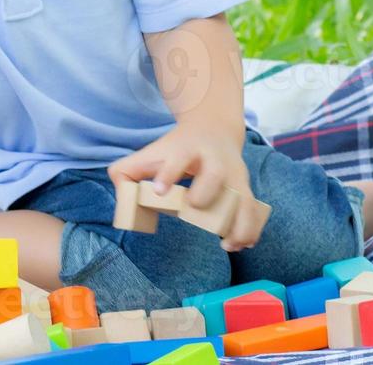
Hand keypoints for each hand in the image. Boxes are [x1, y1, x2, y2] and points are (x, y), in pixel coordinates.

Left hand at [107, 121, 264, 251]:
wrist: (214, 128)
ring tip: (227, 244)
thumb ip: (127, 171)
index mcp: (187, 149)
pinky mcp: (245, 186)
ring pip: (242, 196)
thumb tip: (119, 194)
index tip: (158, 191)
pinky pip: (254, 209)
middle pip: (215, 173)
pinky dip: (251, 227)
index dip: (168, 174)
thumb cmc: (177, 148)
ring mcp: (233, 173)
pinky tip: (243, 245)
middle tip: (193, 207)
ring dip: (238, 222)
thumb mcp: (152, 151)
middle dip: (205, 192)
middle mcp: (214, 159)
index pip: (178, 158)